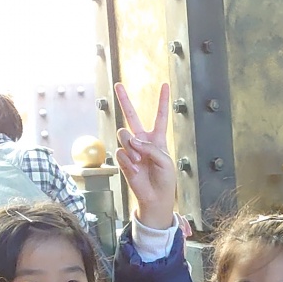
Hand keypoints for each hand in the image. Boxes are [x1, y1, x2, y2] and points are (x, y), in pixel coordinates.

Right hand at [114, 81, 177, 230]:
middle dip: (124, 100)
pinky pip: (121, 152)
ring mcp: (131, 148)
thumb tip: (132, 140)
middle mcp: (142, 140)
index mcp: (157, 138)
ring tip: (139, 160)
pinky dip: (129, 161)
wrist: (155, 197)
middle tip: (117, 84)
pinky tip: (135, 168)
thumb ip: (150, 148)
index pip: (160, 116)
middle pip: (131, 116)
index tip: (165, 85)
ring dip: (131, 147)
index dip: (162, 101)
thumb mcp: (165, 161)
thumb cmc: (165, 179)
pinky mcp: (123, 159)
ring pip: (124, 135)